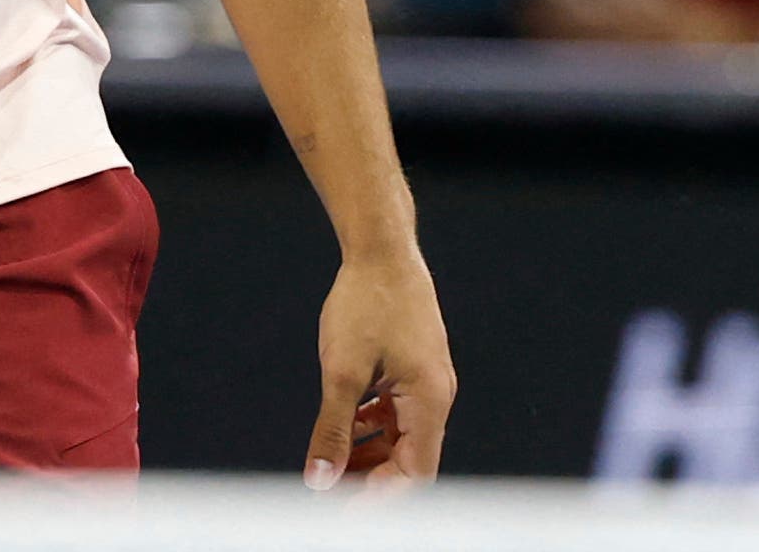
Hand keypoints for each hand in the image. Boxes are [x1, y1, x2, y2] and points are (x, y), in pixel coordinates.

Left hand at [307, 247, 453, 487]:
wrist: (381, 249)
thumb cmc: (365, 302)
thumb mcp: (341, 371)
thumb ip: (333, 429)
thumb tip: (321, 478)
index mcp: (429, 400)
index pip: (414, 473)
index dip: (380, 497)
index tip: (342, 509)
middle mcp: (436, 395)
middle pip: (411, 460)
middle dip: (372, 480)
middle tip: (332, 491)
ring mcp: (428, 381)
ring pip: (404, 438)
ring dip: (371, 455)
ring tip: (333, 465)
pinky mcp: (415, 368)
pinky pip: (400, 414)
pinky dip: (374, 428)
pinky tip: (347, 428)